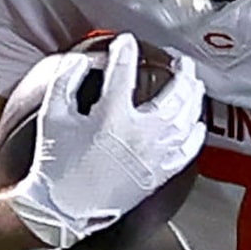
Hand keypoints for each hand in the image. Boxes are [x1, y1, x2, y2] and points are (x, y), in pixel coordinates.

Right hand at [5, 35, 205, 249]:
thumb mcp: (53, 116)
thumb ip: (65, 81)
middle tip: (181, 62)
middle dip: (182, 73)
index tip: (127, 41)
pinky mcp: (160, 174)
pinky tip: (197, 124)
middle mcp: (141, 132)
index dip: (126, 50)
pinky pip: (188, 151)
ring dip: (194, 97)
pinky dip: (196, 134)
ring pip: (187, 119)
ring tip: (194, 84)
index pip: (125, 71)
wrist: (65, 208)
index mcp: (112, 114)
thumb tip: (82, 62)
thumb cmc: (56, 163)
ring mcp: (155, 154)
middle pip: (174, 94)